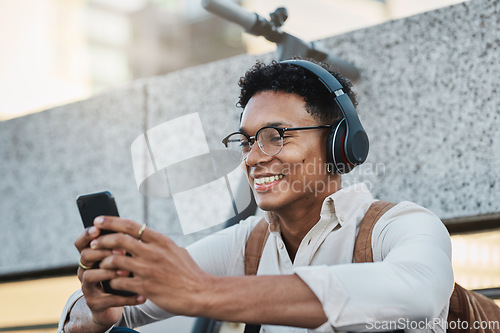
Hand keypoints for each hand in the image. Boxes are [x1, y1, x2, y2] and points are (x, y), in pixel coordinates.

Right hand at [73, 222, 145, 329]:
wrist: (113, 305)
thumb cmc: (119, 275)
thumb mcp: (119, 259)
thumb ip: (121, 246)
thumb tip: (135, 228)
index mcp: (90, 256)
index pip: (81, 242)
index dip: (87, 235)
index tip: (97, 229)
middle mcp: (85, 270)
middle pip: (85, 256)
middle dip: (103, 252)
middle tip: (122, 251)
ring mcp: (88, 288)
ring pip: (90, 276)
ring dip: (109, 272)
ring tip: (127, 272)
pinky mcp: (95, 303)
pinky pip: (109, 300)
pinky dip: (126, 298)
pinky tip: (142, 296)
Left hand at [89, 216, 212, 316]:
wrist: (200, 293)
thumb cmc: (189, 272)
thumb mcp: (176, 250)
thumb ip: (159, 244)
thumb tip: (145, 236)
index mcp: (160, 241)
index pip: (131, 225)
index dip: (111, 221)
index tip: (98, 220)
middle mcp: (153, 252)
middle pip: (119, 240)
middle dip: (102, 240)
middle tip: (93, 242)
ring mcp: (148, 270)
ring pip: (115, 261)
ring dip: (104, 262)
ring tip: (101, 264)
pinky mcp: (145, 287)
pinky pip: (119, 282)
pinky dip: (113, 281)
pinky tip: (113, 282)